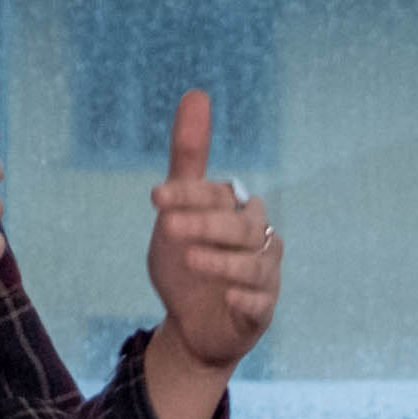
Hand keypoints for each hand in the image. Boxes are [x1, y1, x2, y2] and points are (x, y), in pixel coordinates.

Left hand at [142, 88, 276, 368]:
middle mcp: (257, 237)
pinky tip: (229, 297)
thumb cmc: (188, 260)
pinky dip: (248, 298)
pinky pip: (262, 301)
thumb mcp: (177, 209)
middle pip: (239, 225)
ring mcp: (263, 274)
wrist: (192, 325)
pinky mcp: (262, 309)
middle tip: (167, 228)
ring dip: (224, 259)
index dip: (187, 194)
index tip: (154, 199)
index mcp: (236, 209)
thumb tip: (196, 92)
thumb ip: (188, 156)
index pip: (217, 194)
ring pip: (254, 261)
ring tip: (192, 260)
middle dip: (204, 224)